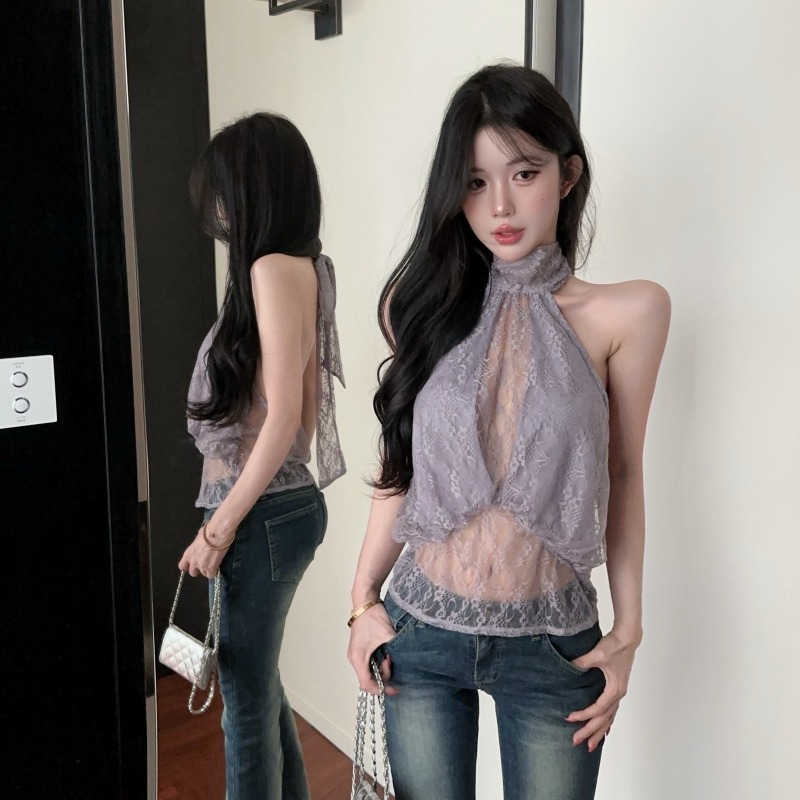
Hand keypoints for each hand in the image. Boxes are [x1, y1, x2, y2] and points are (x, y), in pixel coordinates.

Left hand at [178, 524, 229, 578]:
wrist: (218, 534)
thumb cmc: (209, 532)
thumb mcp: (198, 537)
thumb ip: (197, 545)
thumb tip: (201, 544)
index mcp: (188, 553)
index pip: (182, 566)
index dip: (187, 567)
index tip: (192, 565)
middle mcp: (193, 561)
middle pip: (193, 573)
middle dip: (198, 569)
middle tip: (205, 563)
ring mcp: (202, 566)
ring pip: (203, 574)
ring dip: (207, 570)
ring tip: (213, 563)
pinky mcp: (211, 568)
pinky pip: (211, 575)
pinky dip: (214, 572)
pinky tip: (217, 566)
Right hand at [346, 602, 397, 695]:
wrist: (365, 602)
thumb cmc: (374, 617)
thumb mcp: (388, 635)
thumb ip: (396, 651)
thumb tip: (406, 663)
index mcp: (358, 658)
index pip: (367, 684)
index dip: (381, 689)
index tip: (395, 689)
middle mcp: (354, 659)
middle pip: (368, 679)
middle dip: (383, 676)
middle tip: (392, 662)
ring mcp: (355, 654)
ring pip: (369, 671)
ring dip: (381, 668)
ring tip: (390, 656)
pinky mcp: (359, 650)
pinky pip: (369, 663)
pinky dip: (378, 663)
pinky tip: (386, 654)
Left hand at [566, 630, 637, 751]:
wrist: (627, 637)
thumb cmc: (614, 645)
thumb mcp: (597, 654)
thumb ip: (582, 662)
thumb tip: (567, 668)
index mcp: (615, 689)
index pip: (598, 709)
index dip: (584, 715)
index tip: (570, 718)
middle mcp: (618, 694)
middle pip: (604, 719)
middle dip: (590, 732)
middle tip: (576, 742)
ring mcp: (619, 692)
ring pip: (609, 718)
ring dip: (599, 731)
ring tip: (591, 745)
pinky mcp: (617, 688)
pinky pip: (612, 711)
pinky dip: (608, 722)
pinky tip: (606, 730)